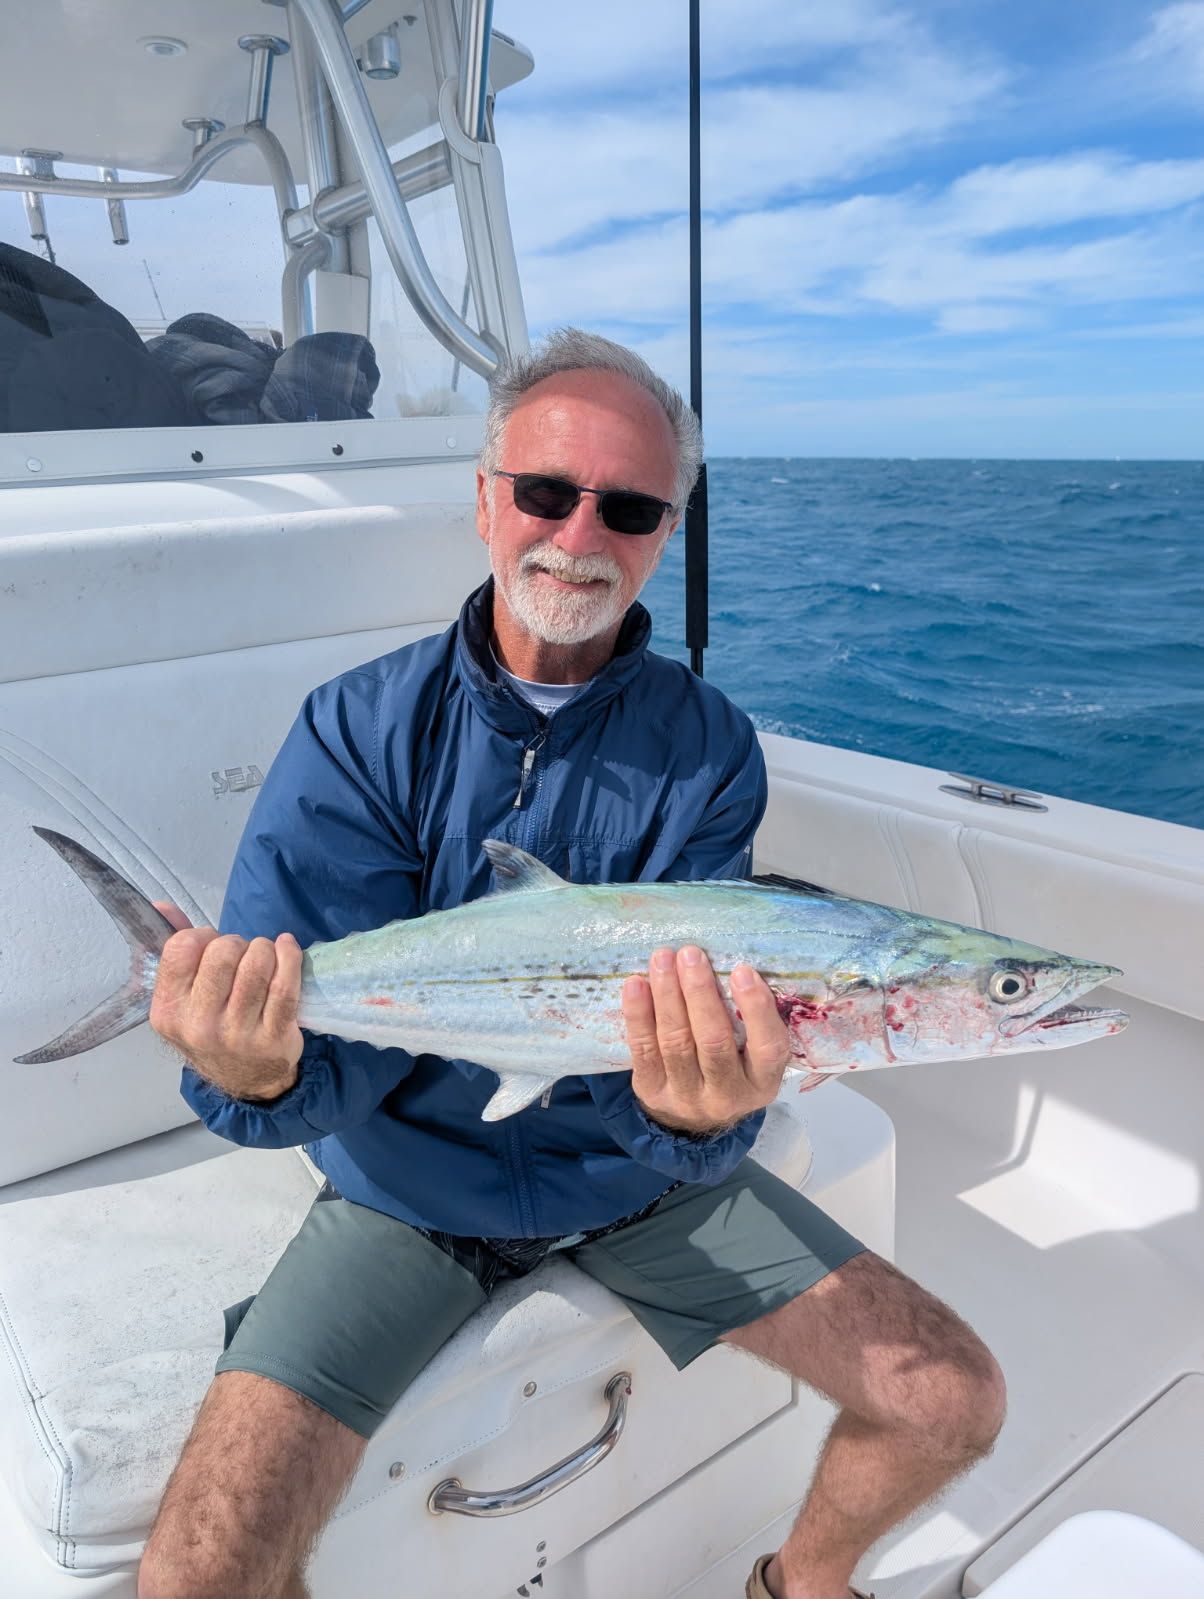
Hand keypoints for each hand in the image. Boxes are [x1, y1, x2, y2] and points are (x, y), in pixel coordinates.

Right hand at [149, 903, 303, 1102]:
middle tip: (241, 956)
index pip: (182, 948)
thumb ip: (174, 950)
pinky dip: (289, 956)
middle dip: (237, 943)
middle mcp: (199, 1025)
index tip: (212, 945)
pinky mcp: (274, 1036)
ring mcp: (238, 1033)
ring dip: (265, 949)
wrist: (245, 1077)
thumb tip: (161, 906)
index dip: (203, 936)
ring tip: (264, 956)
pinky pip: (286, 983)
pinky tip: (286, 948)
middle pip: (223, 952)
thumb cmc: (211, 1026)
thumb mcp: (182, 998)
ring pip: (257, 963)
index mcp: (168, 1011)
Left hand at [622, 946, 790, 1136]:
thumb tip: (734, 966)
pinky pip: (643, 1049)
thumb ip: (751, 1023)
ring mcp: (686, 1096)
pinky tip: (636, 984)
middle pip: (713, 1041)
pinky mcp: (652, 1092)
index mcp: (762, 1083)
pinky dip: (638, 1014)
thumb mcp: (753, 1059)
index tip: (742, 971)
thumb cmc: (731, 1069)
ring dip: (667, 995)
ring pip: (675, 1041)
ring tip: (663, 959)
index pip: (768, 1047)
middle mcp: (727, 1094)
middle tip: (690, 954)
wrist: (695, 1121)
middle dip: (700, 993)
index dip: (756, 1009)